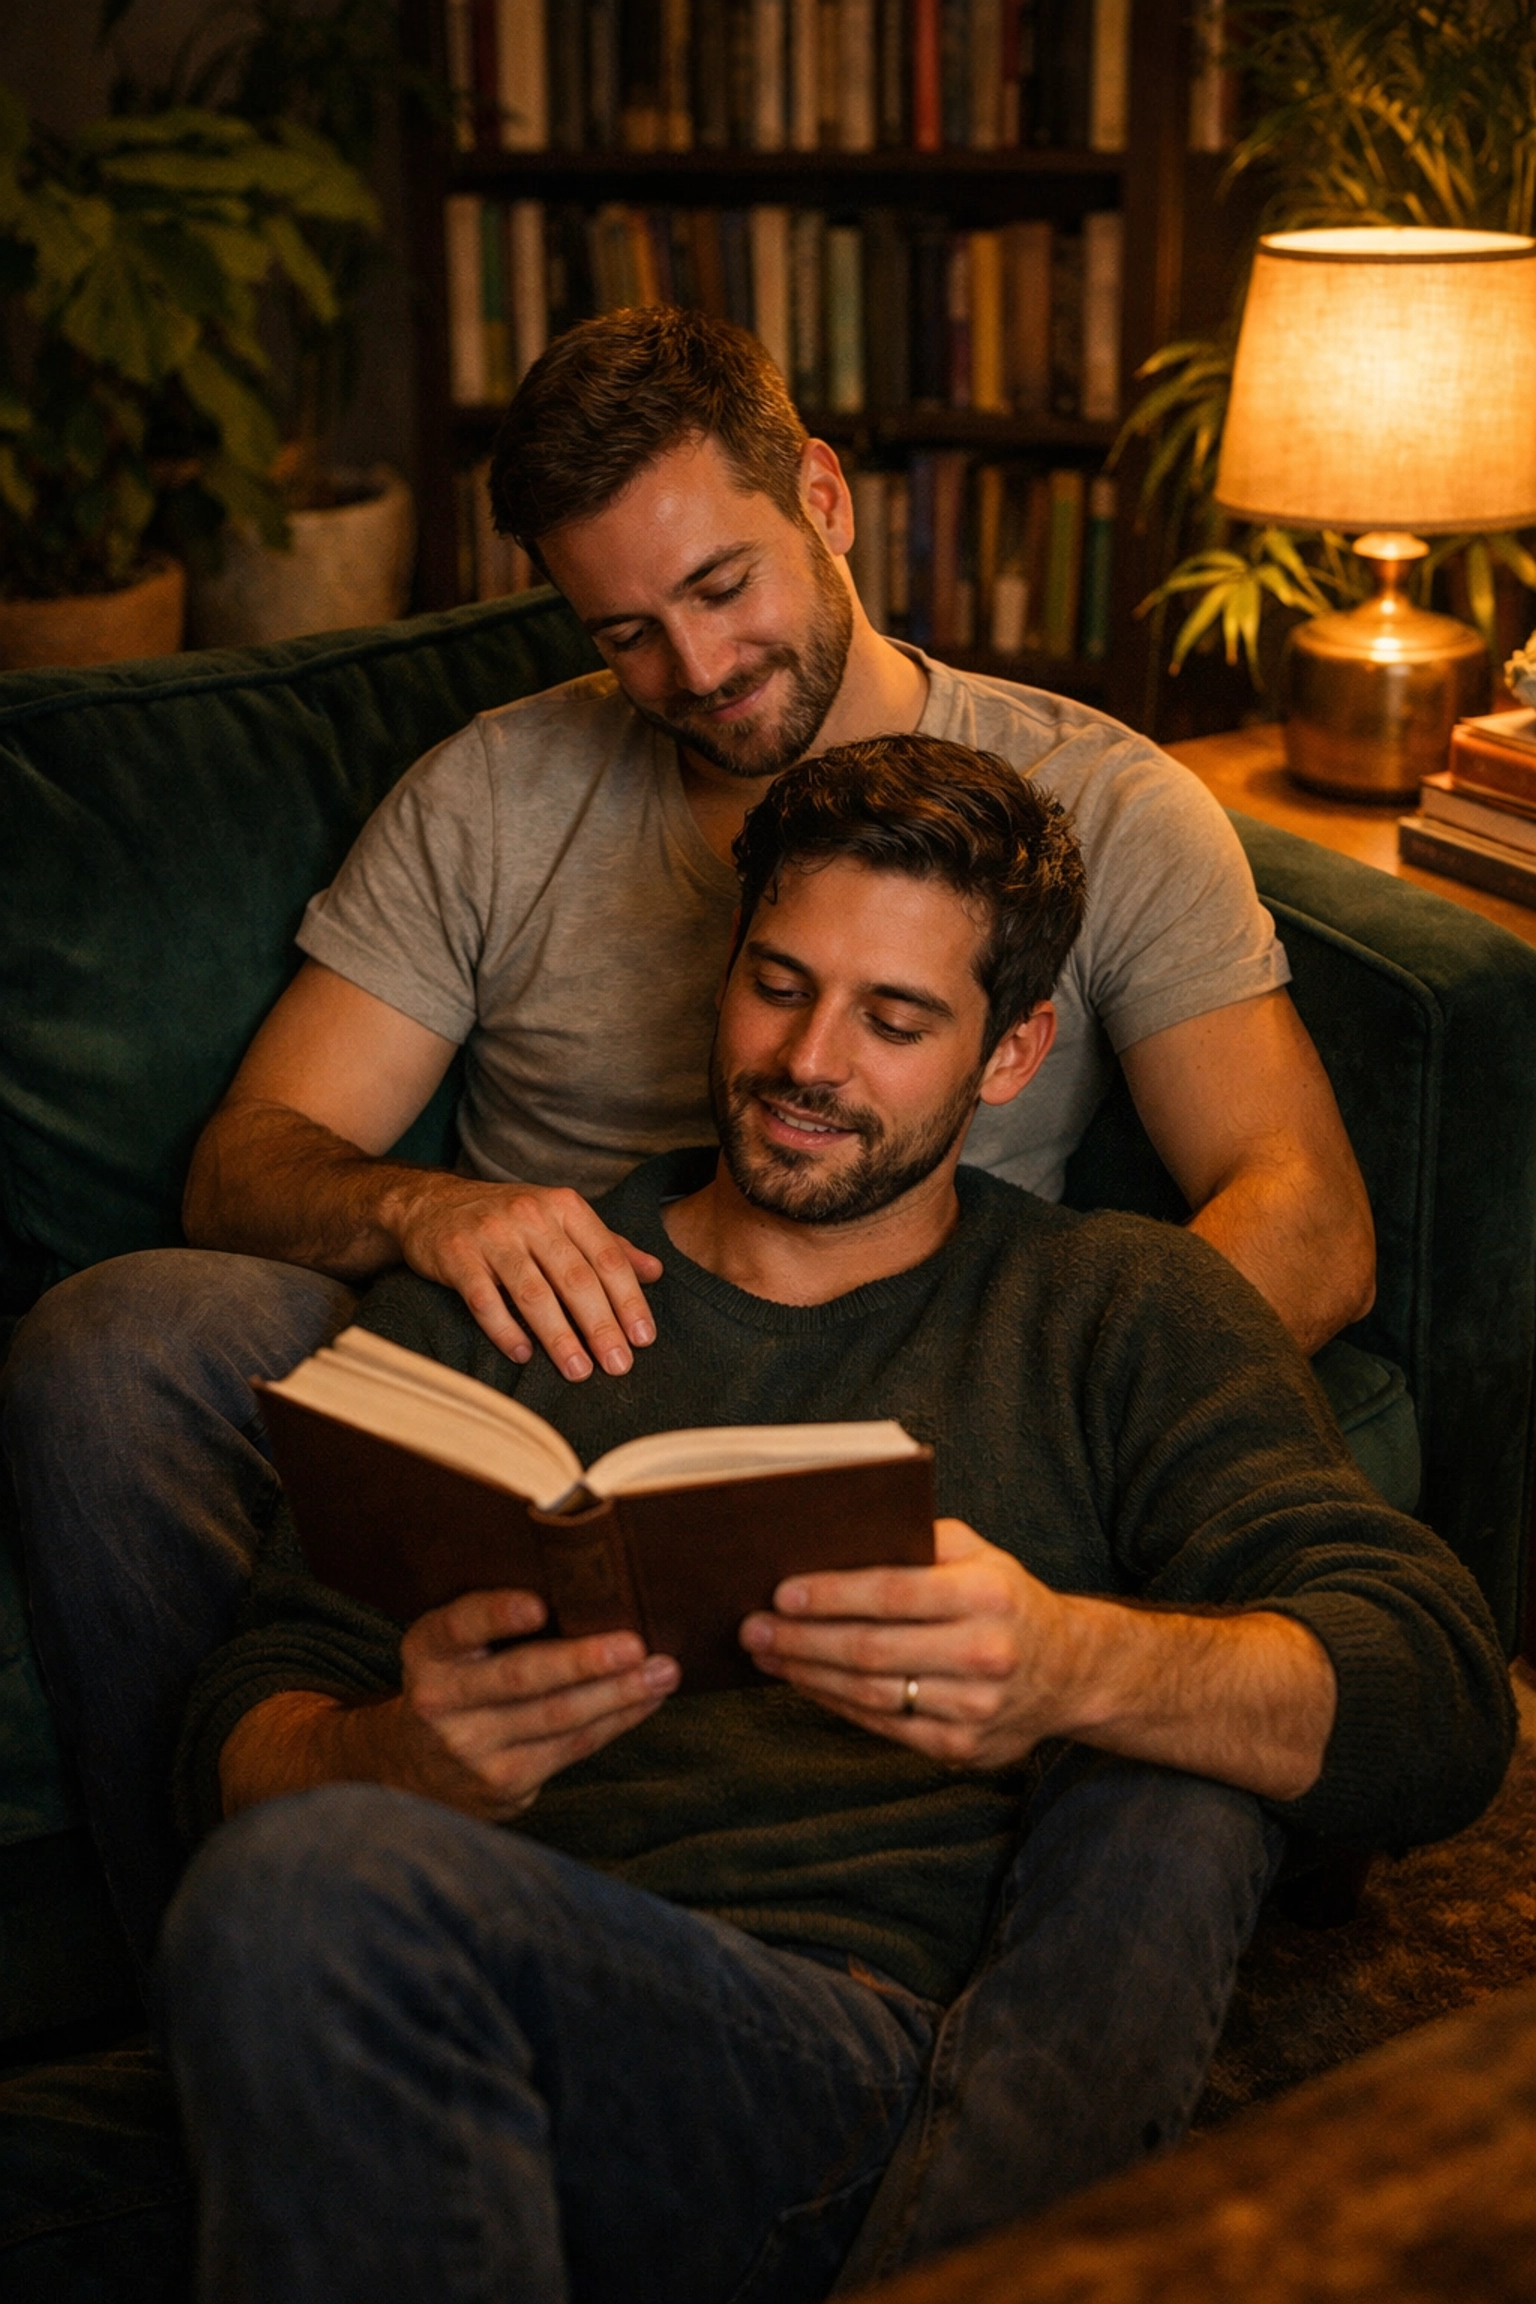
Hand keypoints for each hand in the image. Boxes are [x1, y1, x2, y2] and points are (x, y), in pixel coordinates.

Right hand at [387, 1587, 679, 1819]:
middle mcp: (439, 1701)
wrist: (420, 1768)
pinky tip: (647, 1701)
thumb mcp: (454, 1648)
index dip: (496, 1615)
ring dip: (618, 1693)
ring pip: (557, 1717)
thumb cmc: (461, 1681)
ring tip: (662, 1671)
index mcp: (427, 1651)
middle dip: (583, 1661)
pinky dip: (616, 1721)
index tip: (538, 1606)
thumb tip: (591, 1584)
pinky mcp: (503, 1784)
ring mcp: (470, 1748)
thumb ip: (495, 1621)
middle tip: (635, 1644)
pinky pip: (572, 1747)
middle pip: (520, 1677)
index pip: (457, 1627)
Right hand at [392, 1176, 663, 1376]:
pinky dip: (505, 1330)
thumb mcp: (560, 1220)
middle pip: (575, 1278)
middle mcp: (531, 1215)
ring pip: (533, 1293)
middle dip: (601, 1326)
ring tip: (579, 1370)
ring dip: (559, 1337)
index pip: (607, 1257)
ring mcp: (492, 1235)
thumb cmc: (509, 1220)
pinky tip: (523, 1355)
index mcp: (564, 1207)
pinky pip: (485, 1299)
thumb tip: (656, 1272)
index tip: (643, 1339)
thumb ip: (607, 1245)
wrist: (431, 1204)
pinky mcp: (456, 1255)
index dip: (629, 1300)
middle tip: (618, 1365)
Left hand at [739, 1520, 1070, 1769]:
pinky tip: (808, 1685)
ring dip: (809, 1676)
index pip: (892, 1593)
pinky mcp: (962, 1748)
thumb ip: (920, 1540)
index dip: (830, 1595)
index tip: (780, 1593)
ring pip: (871, 1694)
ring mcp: (974, 1708)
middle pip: (871, 1650)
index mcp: (986, 1594)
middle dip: (802, 1640)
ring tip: (769, 1657)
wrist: (1069, 1672)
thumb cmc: (1006, 1599)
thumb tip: (839, 1538)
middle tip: (752, 1630)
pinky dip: (837, 1705)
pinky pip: (884, 1726)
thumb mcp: (980, 1553)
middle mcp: (985, 1652)